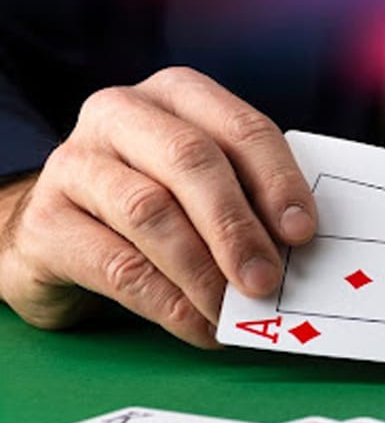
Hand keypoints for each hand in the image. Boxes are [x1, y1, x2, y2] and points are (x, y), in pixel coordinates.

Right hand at [0, 67, 316, 346]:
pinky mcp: (45, 222)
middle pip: (190, 160)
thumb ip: (251, 198)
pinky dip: (169, 303)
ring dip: (202, 271)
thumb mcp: (206, 184)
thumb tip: (299, 248)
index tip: (302, 232)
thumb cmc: (160, 201)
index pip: (240, 128)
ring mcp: (74, 163)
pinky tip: (199, 327)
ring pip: (150, 212)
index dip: (277, 180)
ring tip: (234, 312)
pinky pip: (117, 265)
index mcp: (178, 94)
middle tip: (265, 280)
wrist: (63, 230)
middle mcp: (121, 114)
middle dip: (236, 225)